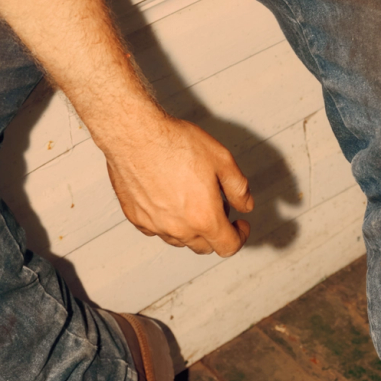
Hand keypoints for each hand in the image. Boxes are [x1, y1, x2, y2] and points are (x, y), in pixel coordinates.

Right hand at [103, 110, 252, 256]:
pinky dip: (167, 223)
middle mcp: (179, 228)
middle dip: (215, 232)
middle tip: (216, 207)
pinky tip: (169, 201)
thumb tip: (246, 204)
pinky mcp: (136, 218)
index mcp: (204, 218)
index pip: (228, 247)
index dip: (239, 237)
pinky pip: (156, 230)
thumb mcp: (221, 159)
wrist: (135, 134)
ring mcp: (155, 225)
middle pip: (204, 247)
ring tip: (191, 200)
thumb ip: (239, 188)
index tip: (239, 226)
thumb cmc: (174, 143)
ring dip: (190, 229)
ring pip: (179, 241)